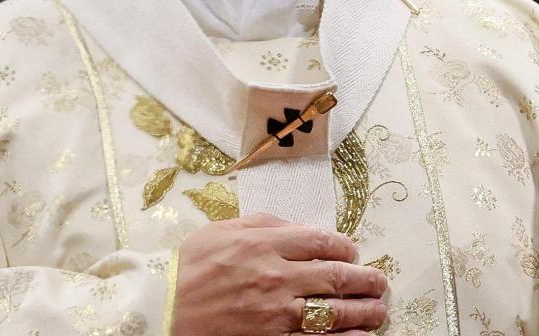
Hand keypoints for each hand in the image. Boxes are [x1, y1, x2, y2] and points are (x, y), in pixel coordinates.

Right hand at [171, 213, 387, 335]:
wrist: (160, 314)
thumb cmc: (186, 271)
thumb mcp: (220, 232)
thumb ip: (262, 223)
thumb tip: (300, 226)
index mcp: (263, 244)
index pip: (321, 241)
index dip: (345, 247)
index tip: (353, 252)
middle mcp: (275, 278)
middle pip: (336, 276)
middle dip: (365, 279)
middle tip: (379, 282)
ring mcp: (276, 316)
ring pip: (335, 312)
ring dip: (364, 311)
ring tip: (378, 310)